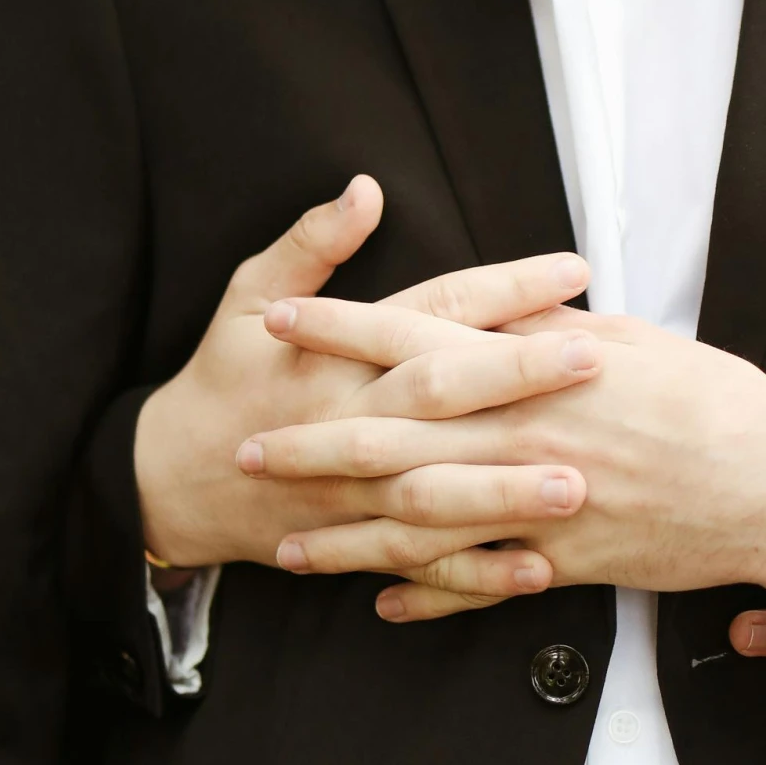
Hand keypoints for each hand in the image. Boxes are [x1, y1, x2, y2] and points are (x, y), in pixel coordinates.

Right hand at [134, 176, 595, 603]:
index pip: (430, 311)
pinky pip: (419, 564)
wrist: (169, 479)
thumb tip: (365, 189)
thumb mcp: (250, 295)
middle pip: (440, 395)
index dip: (502, 289)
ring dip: (505, 491)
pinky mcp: (352, 544)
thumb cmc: (224, 378)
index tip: (573, 271)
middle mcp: (346, 420)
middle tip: (595, 361)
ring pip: (433, 491)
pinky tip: (536, 569)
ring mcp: (350, 491)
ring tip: (580, 484)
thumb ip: (311, 243)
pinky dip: (474, 575)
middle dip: (520, 378)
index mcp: (334, 354)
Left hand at [244, 302, 765, 628]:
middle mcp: (523, 438)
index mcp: (534, 370)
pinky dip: (428, 596)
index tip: (277, 322)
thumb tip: (496, 311)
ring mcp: (539, 507)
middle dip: (310, 443)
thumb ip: (550, 332)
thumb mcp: (631, 341)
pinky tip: (379, 602)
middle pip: (392, 437)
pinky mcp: (564, 561)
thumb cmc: (714, 402)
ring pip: (420, 524)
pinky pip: (480, 585)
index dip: (339, 330)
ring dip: (348, 535)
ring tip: (286, 545)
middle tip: (242, 449)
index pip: (414, 338)